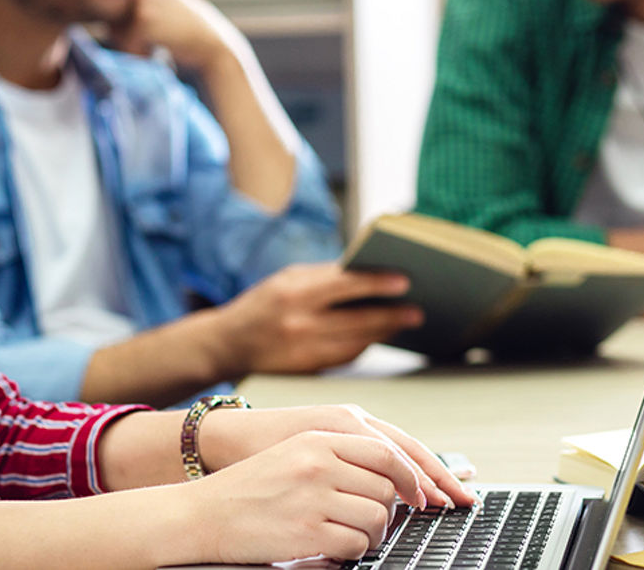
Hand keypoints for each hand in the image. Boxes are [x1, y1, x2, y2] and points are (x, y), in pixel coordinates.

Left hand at [106, 0, 243, 71]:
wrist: (213, 43)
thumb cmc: (186, 28)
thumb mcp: (162, 4)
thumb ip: (134, 2)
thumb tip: (97, 9)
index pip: (113, 3)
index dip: (124, 23)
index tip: (151, 30)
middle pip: (109, 15)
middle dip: (123, 34)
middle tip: (152, 40)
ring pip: (114, 29)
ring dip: (129, 44)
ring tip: (156, 45)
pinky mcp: (143, 19)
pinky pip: (123, 42)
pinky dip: (136, 53)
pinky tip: (156, 51)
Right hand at [188, 407, 475, 563]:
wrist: (204, 513)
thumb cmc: (250, 488)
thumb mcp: (294, 454)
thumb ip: (338, 457)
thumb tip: (393, 481)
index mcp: (317, 439)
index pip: (387, 452)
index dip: (414, 477)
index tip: (425, 496)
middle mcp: (318, 462)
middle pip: (388, 487)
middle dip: (391, 510)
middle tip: (375, 520)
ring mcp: (314, 496)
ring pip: (378, 518)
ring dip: (372, 534)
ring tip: (348, 534)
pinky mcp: (308, 530)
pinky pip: (357, 545)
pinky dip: (352, 551)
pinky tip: (331, 546)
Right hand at [212, 263, 423, 375]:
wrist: (227, 344)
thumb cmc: (262, 303)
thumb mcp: (287, 279)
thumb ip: (324, 276)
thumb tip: (369, 273)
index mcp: (293, 293)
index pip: (344, 285)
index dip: (376, 283)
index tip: (403, 281)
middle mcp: (299, 323)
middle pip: (357, 320)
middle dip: (390, 316)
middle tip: (416, 311)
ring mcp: (303, 350)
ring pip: (356, 343)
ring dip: (382, 333)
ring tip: (402, 323)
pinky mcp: (308, 371)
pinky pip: (345, 358)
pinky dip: (363, 346)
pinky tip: (376, 337)